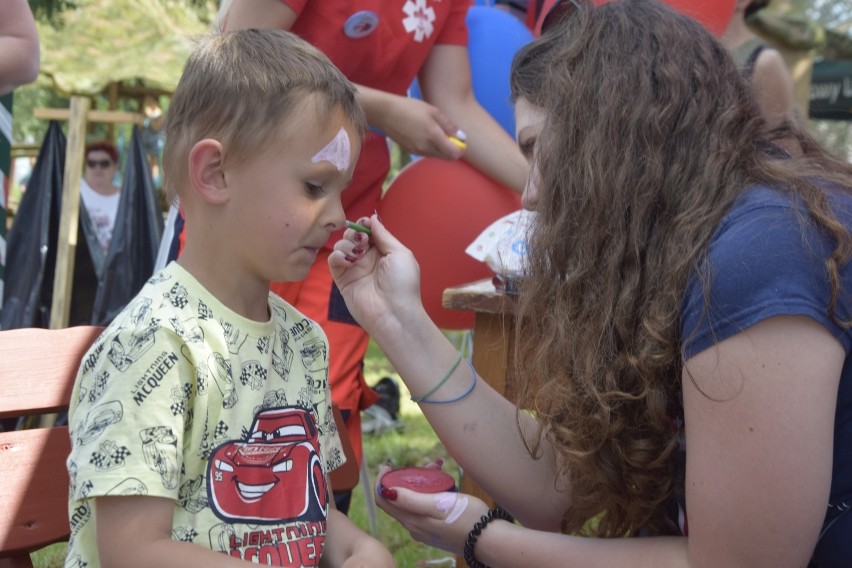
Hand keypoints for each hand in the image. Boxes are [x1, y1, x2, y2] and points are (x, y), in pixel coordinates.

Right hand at [328, 215, 426, 338]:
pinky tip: (348, 260)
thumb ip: (384, 235)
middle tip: (362, 240)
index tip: (364, 223)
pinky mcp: (342, 280)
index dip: (364, 224)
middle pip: (353, 235)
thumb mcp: (400, 253)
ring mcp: (354, 269)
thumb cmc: (402, 284)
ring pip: (341, 245)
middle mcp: (368, 259)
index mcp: (384, 251)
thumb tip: (373, 218)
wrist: (394, 313)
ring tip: (357, 254)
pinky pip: (333, 261)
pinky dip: (338, 255)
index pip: (369, 231)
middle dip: (354, 232)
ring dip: (347, 244)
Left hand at [374, 464, 489, 554]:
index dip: (382, 481)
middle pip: (399, 498)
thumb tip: (386, 492)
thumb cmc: (467, 520)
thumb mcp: (439, 504)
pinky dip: (430, 493)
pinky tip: (446, 484)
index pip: (383, 500)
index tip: (390, 465)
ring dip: (422, 483)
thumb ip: (411, 500)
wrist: (490, 541)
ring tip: (440, 468)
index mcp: (411, 520)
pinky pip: (425, 508)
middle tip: (428, 465)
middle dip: (408, 477)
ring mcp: (425, 530)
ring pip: (414, 501)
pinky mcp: (436, 530)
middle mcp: (414, 527)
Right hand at [379, 96, 465, 159]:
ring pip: (437, 155)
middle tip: (451, 137)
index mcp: (433, 136)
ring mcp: (417, 151)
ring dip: (442, 148)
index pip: (454, 153)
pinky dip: (432, 147)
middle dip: (453, 149)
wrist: (385, 113)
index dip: (461, 149)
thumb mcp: (432, 111)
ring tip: (438, 133)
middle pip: (447, 157)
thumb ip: (448, 125)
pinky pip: (427, 153)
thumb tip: (462, 137)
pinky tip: (426, 134)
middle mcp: (426, 147)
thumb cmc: (410, 108)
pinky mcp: (410, 151)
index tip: (461, 141)